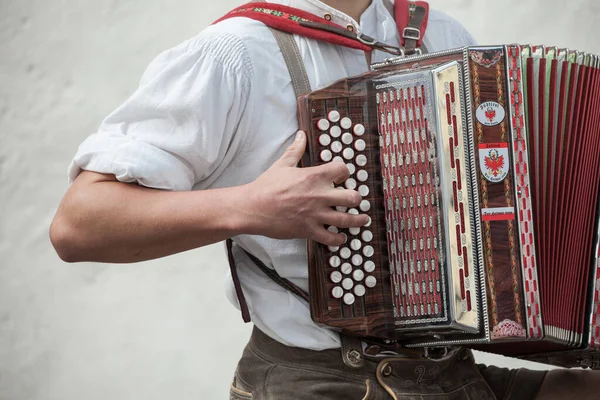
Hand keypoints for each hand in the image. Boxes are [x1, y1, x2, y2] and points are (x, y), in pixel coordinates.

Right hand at [244, 131, 368, 245]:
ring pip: (346, 220)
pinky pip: (330, 238)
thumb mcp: (282, 164)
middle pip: (352, 197)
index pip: (342, 170)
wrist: (253, 207)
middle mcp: (319, 195)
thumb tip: (301, 135)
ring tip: (362, 220)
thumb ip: (296, 150)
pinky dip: (339, 239)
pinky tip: (341, 237)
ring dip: (357, 220)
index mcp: (314, 177)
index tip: (344, 177)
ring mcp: (315, 215)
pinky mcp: (309, 230)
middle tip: (356, 200)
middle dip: (357, 199)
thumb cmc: (266, 186)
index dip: (346, 173)